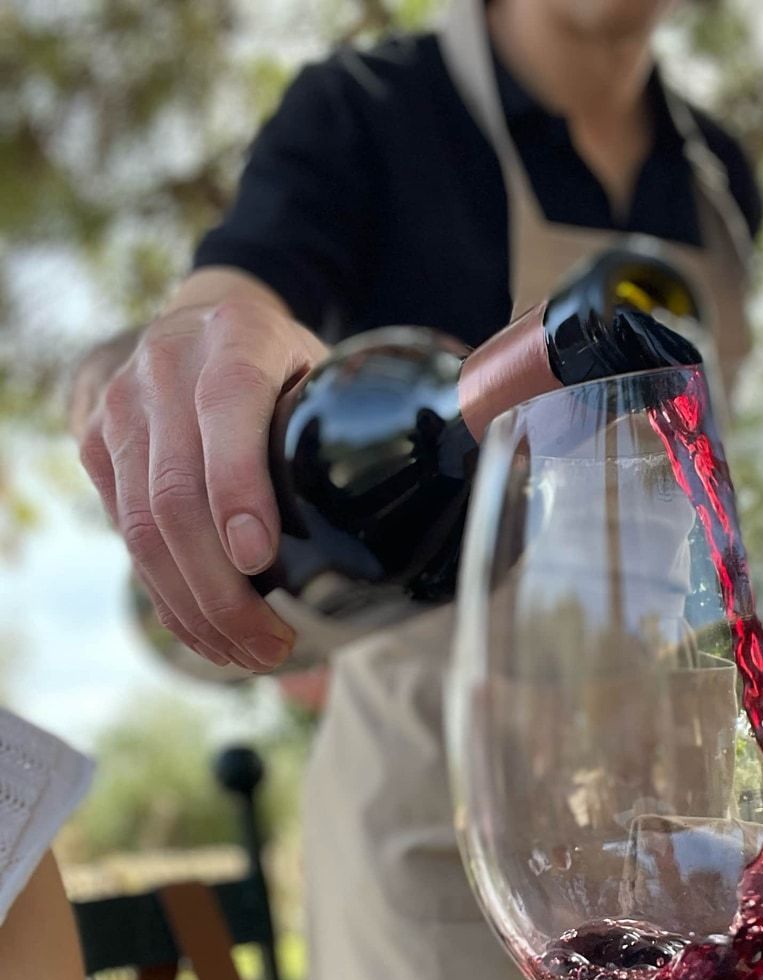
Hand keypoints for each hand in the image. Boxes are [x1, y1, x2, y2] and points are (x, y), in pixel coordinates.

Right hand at [76, 274, 327, 670]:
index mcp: (237, 334)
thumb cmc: (290, 365)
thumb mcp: (329, 370)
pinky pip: (124, 536)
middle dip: (221, 587)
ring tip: (244, 654)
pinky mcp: (97, 447)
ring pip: (140, 527)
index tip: (258, 557)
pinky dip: (166, 595)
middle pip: (175, 492)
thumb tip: (446, 462)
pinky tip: (206, 633)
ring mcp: (120, 407)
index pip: (229, 407)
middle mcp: (164, 366)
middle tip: (270, 644)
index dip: (238, 486)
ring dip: (193, 607)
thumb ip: (364, 416)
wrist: (202, 324)